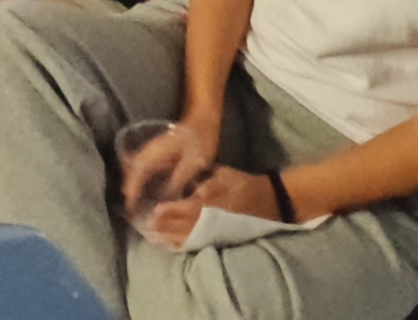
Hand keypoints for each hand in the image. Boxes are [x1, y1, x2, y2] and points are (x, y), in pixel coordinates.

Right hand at [120, 123, 222, 238]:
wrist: (203, 121)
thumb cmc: (200, 141)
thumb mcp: (192, 163)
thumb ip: (178, 181)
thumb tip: (164, 199)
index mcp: (154, 152)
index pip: (136, 172)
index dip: (132, 190)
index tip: (130, 207)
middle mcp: (148, 151)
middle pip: (131, 172)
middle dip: (129, 191)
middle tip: (130, 212)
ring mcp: (150, 151)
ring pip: (134, 171)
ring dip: (133, 186)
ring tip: (135, 206)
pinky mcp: (156, 154)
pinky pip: (142, 170)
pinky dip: (140, 181)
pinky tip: (145, 193)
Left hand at [143, 163, 281, 247]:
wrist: (271, 201)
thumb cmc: (243, 183)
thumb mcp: (222, 173)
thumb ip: (201, 178)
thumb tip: (181, 179)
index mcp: (211, 201)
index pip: (185, 208)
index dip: (169, 211)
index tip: (153, 210)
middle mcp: (211, 218)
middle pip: (183, 224)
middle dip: (164, 226)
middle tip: (146, 226)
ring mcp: (216, 232)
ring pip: (188, 236)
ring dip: (169, 237)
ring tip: (153, 236)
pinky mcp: (220, 239)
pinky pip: (198, 244)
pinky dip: (183, 244)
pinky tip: (171, 244)